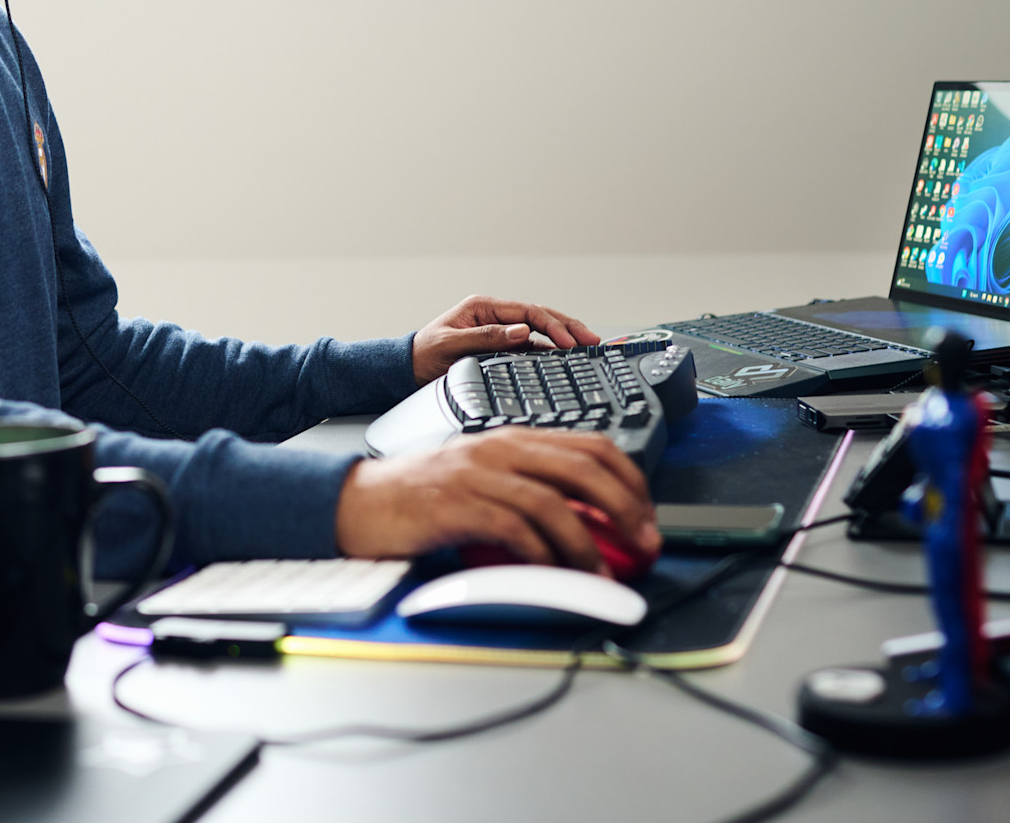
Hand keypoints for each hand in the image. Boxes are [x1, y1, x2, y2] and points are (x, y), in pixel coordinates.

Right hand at [335, 429, 659, 575]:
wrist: (362, 501)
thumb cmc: (424, 497)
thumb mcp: (484, 479)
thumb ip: (529, 488)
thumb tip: (588, 522)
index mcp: (513, 438)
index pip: (591, 444)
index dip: (629, 479)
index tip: (647, 514)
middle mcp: (501, 448)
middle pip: (583, 467)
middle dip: (625, 507)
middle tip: (644, 542)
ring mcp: (479, 474)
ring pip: (554, 500)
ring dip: (589, 541)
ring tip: (603, 571)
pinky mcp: (458, 504)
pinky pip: (515, 528)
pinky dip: (543, 553)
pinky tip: (554, 571)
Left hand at [411, 295, 600, 384]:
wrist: (407, 370)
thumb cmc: (424, 354)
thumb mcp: (451, 344)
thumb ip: (486, 337)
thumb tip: (522, 332)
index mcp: (483, 307)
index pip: (527, 311)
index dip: (551, 324)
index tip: (567, 341)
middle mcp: (495, 316)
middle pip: (539, 317)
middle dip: (567, 327)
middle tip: (591, 339)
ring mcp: (499, 332)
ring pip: (539, 331)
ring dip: (563, 338)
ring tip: (586, 345)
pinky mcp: (500, 348)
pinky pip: (530, 348)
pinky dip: (549, 352)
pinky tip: (564, 359)